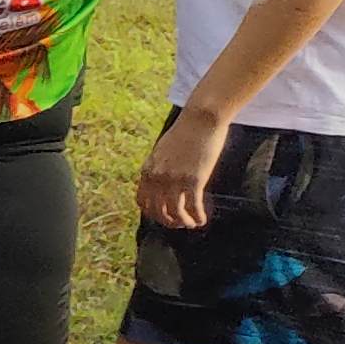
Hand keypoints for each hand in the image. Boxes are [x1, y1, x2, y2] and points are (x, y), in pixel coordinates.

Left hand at [138, 107, 226, 230]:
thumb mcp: (163, 152)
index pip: (142, 201)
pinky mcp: (193, 180)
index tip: (164, 216)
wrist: (200, 119)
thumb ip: (159, 168)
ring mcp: (175, 179)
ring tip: (192, 224)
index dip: (152, 213)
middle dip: (168, 221)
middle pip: (157, 211)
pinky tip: (202, 220)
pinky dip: (197, 217)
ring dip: (183, 222)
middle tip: (180, 224)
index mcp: (147, 170)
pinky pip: (192, 207)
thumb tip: (163, 182)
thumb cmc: (185, 133)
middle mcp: (157, 177)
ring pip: (174, 213)